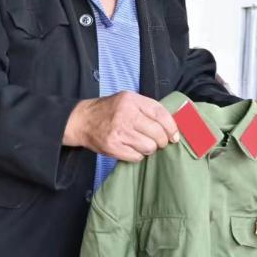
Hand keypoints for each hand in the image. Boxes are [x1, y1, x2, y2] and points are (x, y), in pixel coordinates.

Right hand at [63, 91, 179, 162]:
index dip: (171, 127)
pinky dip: (138, 155)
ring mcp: (118, 131)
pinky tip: (132, 148)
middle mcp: (125, 114)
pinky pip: (137, 157)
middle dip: (162, 141)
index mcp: (131, 100)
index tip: (174, 135)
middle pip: (157, 133)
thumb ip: (147, 108)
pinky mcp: (112, 146)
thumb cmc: (109, 110)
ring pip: (149, 147)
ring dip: (149, 148)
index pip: (160, 114)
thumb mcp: (127, 100)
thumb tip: (171, 125)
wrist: (82, 120)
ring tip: (142, 144)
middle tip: (158, 142)